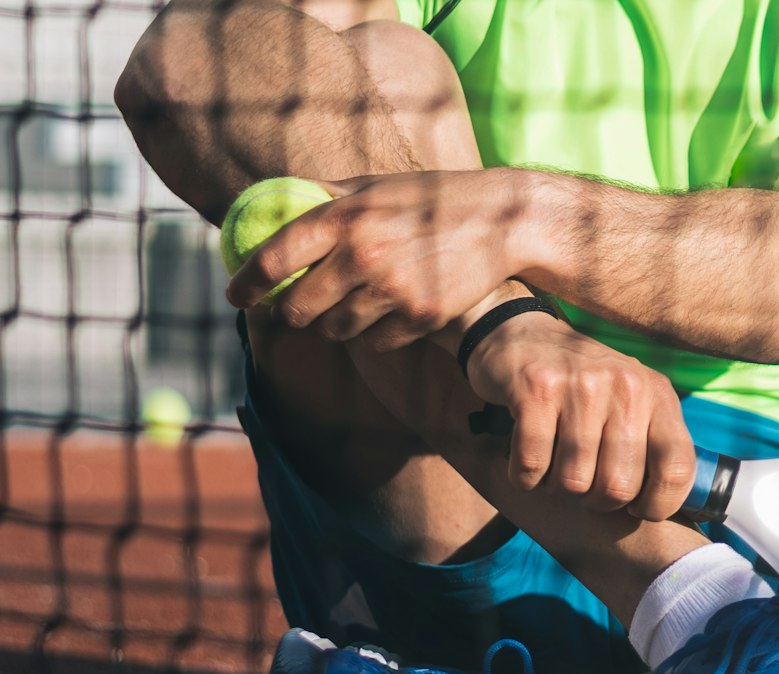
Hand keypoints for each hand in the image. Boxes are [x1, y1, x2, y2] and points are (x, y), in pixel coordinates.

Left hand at [227, 168, 536, 350]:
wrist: (501, 221)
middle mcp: (361, 255)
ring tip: (352, 307)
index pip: (272, 259)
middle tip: (298, 309)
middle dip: (294, 313)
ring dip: (336, 325)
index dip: (246, 283)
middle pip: (300, 308)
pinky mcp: (421, 316)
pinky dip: (377, 334)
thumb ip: (327, 198)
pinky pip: (378, 341)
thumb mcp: (375, 186)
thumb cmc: (432, 198)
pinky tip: (392, 313)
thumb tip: (276, 203)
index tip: (236, 296)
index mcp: (341, 217)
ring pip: (338, 330)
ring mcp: (392, 290)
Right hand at [464, 313, 695, 519]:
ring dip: (557, 489)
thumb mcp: (633, 403)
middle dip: (596, 502)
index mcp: (658, 395)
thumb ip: (654, 444)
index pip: (677, 469)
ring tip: (554, 466)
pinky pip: (532, 465)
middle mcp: (627, 386)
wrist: (522, 335)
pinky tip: (527, 460)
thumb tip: (677, 512)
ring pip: (574, 481)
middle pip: (619, 487)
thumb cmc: (584, 387)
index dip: (658, 504)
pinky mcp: (536, 388)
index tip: (636, 508)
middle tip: (583, 485)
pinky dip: (524, 477)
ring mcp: (582, 385)